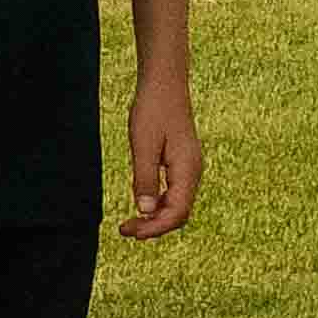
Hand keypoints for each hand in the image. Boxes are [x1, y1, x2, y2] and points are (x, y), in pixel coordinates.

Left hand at [124, 72, 204, 237]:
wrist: (164, 83)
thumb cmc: (153, 110)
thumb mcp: (143, 145)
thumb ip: (145, 179)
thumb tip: (146, 212)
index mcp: (188, 169)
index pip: (177, 212)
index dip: (155, 228)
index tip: (131, 233)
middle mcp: (193, 172)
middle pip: (179, 213)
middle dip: (154, 227)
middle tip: (124, 230)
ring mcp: (189, 168)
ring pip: (177, 205)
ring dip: (155, 218)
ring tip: (129, 224)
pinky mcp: (181, 164)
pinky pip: (173, 193)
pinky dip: (158, 205)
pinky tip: (141, 206)